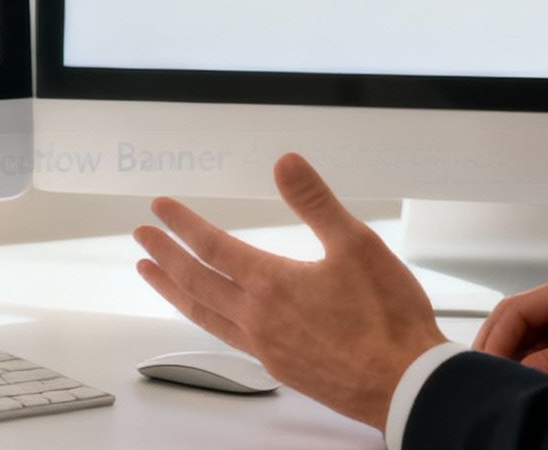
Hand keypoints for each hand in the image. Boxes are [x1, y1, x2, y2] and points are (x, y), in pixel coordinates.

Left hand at [132, 153, 446, 428]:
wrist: (406, 385)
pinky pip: (227, 337)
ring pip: (203, 314)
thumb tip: (285, 163)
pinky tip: (210, 315)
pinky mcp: (280, 367)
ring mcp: (265, 347)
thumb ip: (315, 202)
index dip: (182, 224)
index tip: (159, 208)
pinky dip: (205, 318)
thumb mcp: (357, 244)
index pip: (211, 247)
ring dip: (173, 290)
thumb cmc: (388, 319)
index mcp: (271, 285)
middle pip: (195, 282)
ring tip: (151, 274)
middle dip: (165, 255)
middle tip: (141, 237)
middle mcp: (258, 319)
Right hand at [473, 267, 547, 395]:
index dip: (496, 337)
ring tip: (502, 384)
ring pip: (532, 335)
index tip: (483, 366)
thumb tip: (522, 371)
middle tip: (483, 378)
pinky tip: (529, 383)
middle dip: (499, 346)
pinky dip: (537, 365)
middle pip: (520, 318)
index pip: (519, 308)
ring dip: (517, 357)